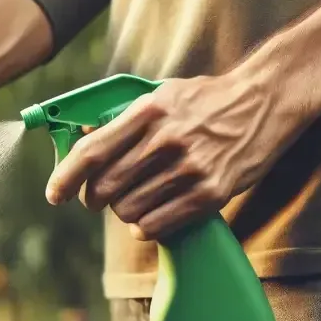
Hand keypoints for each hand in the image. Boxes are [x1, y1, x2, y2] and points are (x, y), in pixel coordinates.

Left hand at [44, 71, 310, 240]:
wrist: (267, 101)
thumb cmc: (208, 99)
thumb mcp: (163, 95)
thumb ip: (124, 118)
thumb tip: (82, 136)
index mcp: (149, 112)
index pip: (92, 152)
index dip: (65, 177)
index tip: (54, 195)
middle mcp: (166, 141)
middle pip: (105, 188)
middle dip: (94, 198)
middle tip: (100, 197)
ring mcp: (189, 169)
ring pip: (128, 211)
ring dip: (124, 212)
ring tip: (136, 199)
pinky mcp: (210, 194)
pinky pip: (156, 225)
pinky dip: (146, 226)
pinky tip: (152, 215)